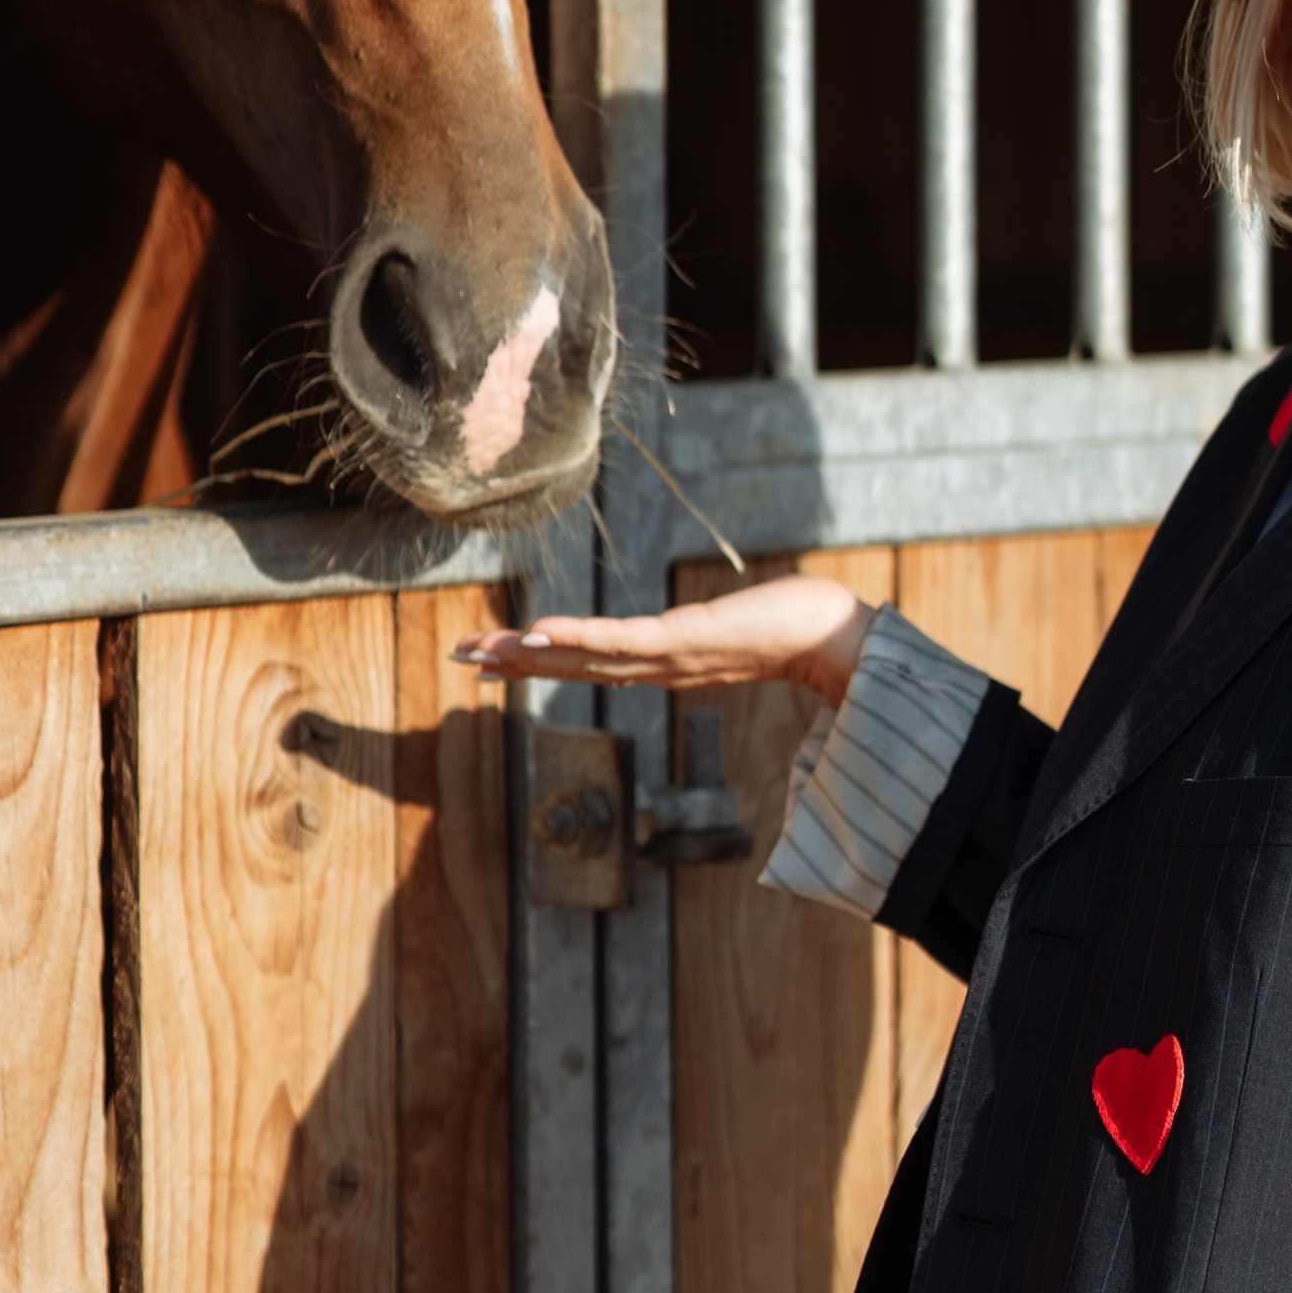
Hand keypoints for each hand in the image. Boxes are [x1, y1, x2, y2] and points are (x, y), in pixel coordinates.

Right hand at [450, 575, 875, 704]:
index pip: (587, 663)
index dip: (538, 663)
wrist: (831, 635)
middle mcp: (656, 667)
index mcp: (662, 664)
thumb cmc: (791, 625)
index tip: (493, 662)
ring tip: (481, 652)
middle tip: (461, 659)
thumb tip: (696, 629)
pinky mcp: (682, 641)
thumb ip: (707, 635)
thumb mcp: (733, 630)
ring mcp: (665, 658)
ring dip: (529, 655)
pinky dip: (576, 638)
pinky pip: (617, 641)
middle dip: (514, 662)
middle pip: (572, 664)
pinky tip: (536, 633)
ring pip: (583, 657)